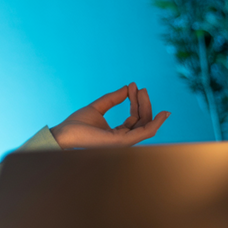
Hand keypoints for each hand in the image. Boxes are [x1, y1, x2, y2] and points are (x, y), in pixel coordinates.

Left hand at [50, 82, 168, 148]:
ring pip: (146, 125)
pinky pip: (145, 133)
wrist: (64, 133)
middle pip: (142, 121)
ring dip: (147, 107)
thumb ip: (112, 99)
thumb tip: (127, 88)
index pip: (135, 118)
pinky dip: (156, 123)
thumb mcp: (97, 107)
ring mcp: (123, 142)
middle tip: (140, 88)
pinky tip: (162, 114)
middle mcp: (123, 139)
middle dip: (143, 103)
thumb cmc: (76, 124)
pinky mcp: (121, 141)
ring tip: (142, 91)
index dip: (136, 102)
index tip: (133, 86)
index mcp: (118, 133)